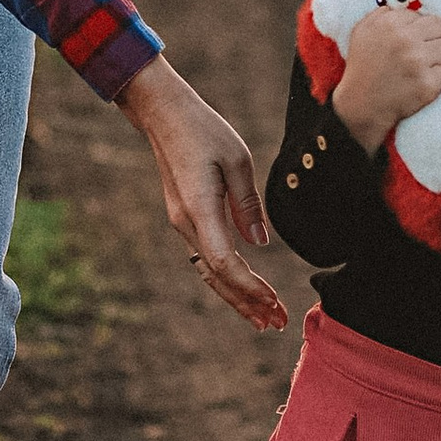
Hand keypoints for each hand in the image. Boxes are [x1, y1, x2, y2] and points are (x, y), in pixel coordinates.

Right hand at [117, 55, 287, 332]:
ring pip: (209, 272)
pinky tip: (242, 290)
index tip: (274, 303)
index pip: (224, 262)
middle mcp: (186, 223)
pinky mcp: (185, 217)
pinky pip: (206, 258)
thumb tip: (260, 243)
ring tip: (263, 319)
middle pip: (217, 277)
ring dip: (237, 297)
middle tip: (277, 325)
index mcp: (199, 209)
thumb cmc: (203, 130)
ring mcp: (182, 223)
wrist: (163, 115)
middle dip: (248, 303)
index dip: (250, 287)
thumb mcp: (237, 160)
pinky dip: (226, 278)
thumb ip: (248, 204)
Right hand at [328, 2, 440, 157]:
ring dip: (438, 57)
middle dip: (433, 38)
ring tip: (422, 66)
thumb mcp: (363, 31)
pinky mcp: (427, 85)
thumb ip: (383, 13)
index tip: (413, 39)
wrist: (361, 104)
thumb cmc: (363, 66)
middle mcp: (405, 40)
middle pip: (440, 27)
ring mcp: (418, 63)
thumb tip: (408, 5)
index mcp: (391, 24)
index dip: (420, 28)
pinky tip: (422, 81)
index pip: (424, 16)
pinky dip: (437, 77)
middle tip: (423, 51)